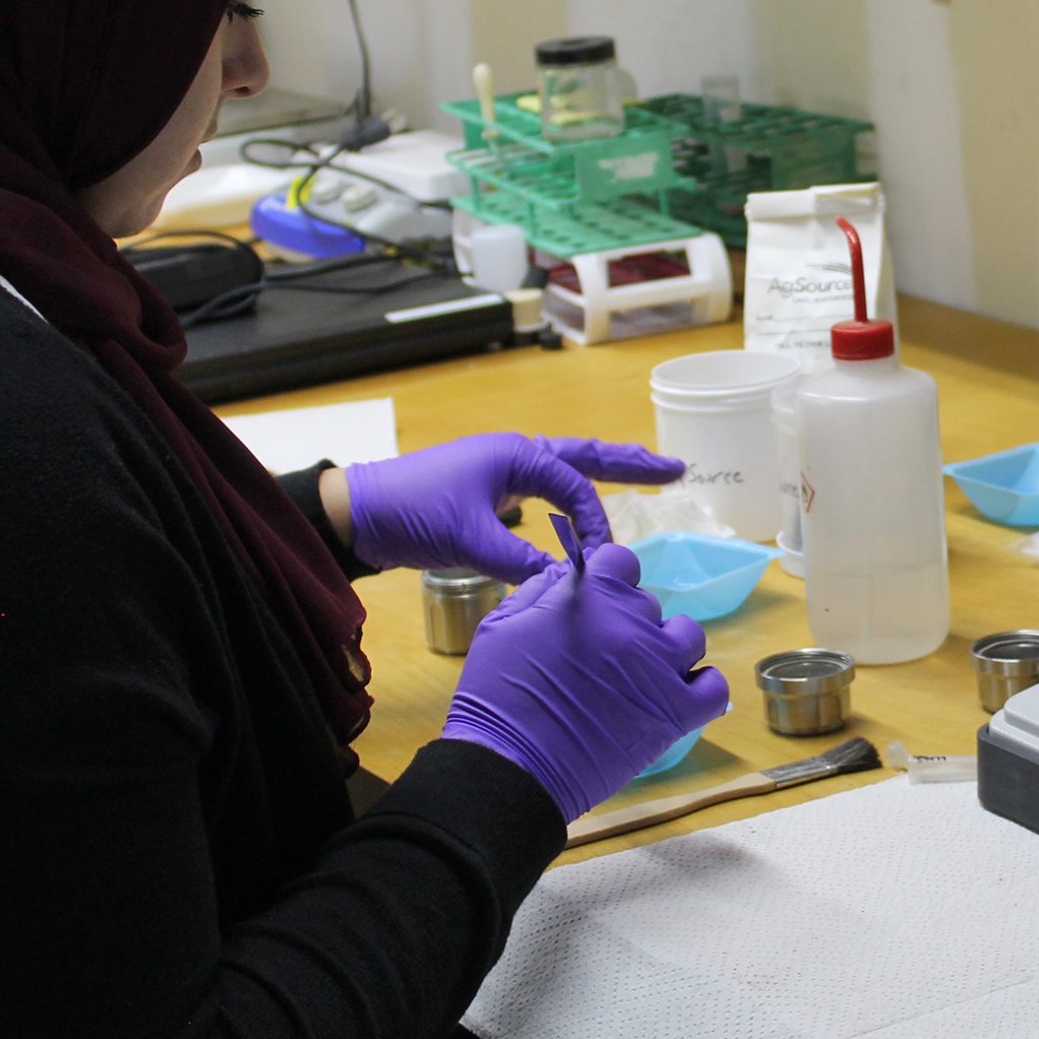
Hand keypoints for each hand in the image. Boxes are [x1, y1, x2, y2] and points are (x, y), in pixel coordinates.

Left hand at [337, 433, 682, 581]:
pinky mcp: (490, 495)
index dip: (596, 524)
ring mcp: (503, 473)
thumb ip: (521, 561)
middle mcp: (515, 456)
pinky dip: (572, 498)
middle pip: (586, 457)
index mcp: (515, 455)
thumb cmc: (412, 513)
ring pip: (567, 471)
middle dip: (632, 463)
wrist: (360, 514)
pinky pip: (546, 492)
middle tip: (677, 467)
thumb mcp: (470, 539)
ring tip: (646, 475)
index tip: (603, 561)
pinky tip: (583, 511)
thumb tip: (568, 582)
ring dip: (605, 475)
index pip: (576, 487)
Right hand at [443, 544, 728, 819]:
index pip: (621, 561)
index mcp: (591, 594)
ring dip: (668, 649)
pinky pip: (714, 687)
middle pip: (649, 604)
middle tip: (600, 658)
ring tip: (640, 677)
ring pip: (688, 637)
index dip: (608, 581)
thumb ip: (541, 589)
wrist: (510, 766)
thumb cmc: (496, 697)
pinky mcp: (676, 711)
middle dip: (627, 623)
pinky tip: (677, 698)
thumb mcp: (502, 625)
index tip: (597, 606)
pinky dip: (701, 688)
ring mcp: (660, 666)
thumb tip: (569, 572)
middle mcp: (632, 622)